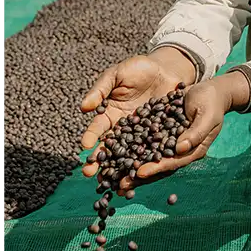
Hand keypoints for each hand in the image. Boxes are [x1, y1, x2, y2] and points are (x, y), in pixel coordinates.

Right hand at [79, 48, 196, 165]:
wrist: (167, 69)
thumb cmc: (137, 69)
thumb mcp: (116, 75)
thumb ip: (100, 90)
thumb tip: (83, 107)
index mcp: (110, 113)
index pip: (98, 128)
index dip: (91, 136)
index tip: (84, 146)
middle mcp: (123, 128)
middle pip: (110, 147)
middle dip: (99, 160)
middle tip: (89, 174)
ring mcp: (141, 134)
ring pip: (129, 154)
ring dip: (121, 168)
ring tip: (113, 181)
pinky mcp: (159, 137)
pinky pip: (152, 151)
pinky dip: (147, 163)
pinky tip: (143, 174)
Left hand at [112, 78, 232, 194]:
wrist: (209, 90)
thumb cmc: (211, 103)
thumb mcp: (207, 116)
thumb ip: (195, 133)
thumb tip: (180, 148)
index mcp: (191, 150)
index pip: (171, 162)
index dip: (155, 168)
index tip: (139, 172)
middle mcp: (177, 149)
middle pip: (155, 164)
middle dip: (137, 174)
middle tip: (118, 185)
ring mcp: (166, 140)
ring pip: (146, 155)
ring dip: (129, 164)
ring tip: (111, 174)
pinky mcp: (158, 129)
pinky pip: (142, 139)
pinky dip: (128, 145)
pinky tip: (112, 149)